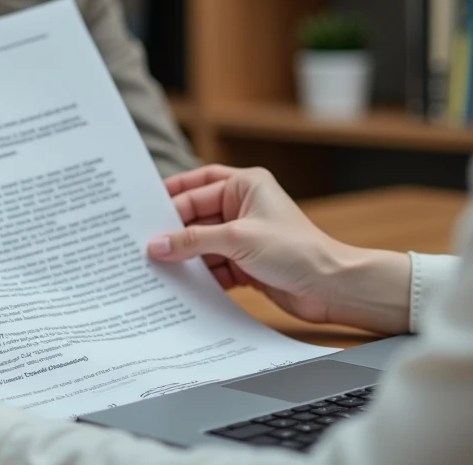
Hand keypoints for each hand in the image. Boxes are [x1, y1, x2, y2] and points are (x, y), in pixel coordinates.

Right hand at [148, 165, 411, 334]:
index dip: (171, 201)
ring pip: (202, 244)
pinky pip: (213, 266)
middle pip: (196, 216)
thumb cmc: (295, 251)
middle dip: (173, 232)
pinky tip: (179, 287)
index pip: (197, 187)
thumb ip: (192, 241)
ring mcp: (244, 237)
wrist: (331, 288)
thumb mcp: (237, 239)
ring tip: (154, 268)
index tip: (142, 214)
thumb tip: (155, 245)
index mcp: (246, 185)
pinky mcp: (246, 264)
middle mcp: (244, 207)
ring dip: (184, 258)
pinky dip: (199, 276)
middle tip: (141, 243)